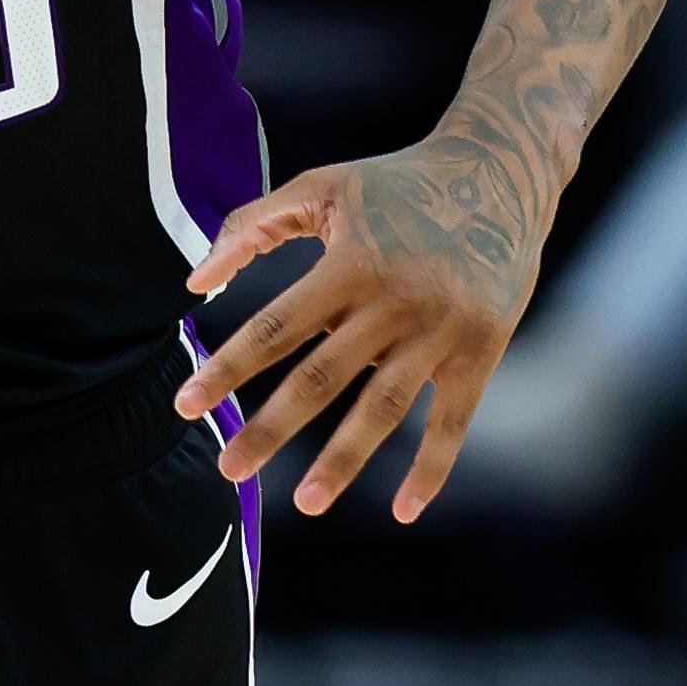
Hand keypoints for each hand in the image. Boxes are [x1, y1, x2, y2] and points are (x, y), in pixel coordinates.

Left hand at [174, 134, 547, 521]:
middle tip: (228, 469)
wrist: (499, 174)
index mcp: (350, 263)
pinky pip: (452, 422)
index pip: (275, 327)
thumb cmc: (395, 184)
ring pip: (383, 409)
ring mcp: (440, 331)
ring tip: (305, 503)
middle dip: (270, 429)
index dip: (229, 367)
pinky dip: (431, 469)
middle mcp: (393, 302)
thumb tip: (194, 282)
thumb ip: (252, 226)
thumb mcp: (322, 188)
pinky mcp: (479, 351)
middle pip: (320, 379)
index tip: (187, 404)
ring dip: (342, 461)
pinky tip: (403, 511)